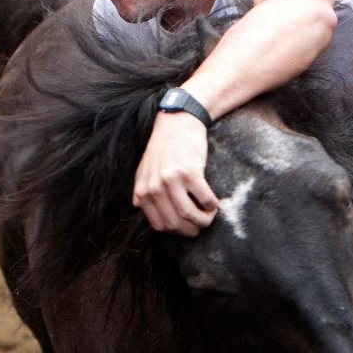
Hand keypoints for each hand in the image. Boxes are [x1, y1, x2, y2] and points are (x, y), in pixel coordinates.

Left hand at [132, 111, 216, 235]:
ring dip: (204, 220)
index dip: (176, 231)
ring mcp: (171, 180)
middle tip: (202, 225)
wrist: (177, 122)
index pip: (159, 225)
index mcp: (142, 191)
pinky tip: (213, 202)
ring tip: (210, 215)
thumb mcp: (144, 169)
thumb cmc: (163, 147)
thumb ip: (140, 190)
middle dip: (192, 230)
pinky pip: (204, 199)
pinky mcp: (190, 172)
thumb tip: (138, 206)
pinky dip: (212, 205)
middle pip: (175, 223)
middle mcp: (154, 187)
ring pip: (189, 215)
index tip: (187, 227)